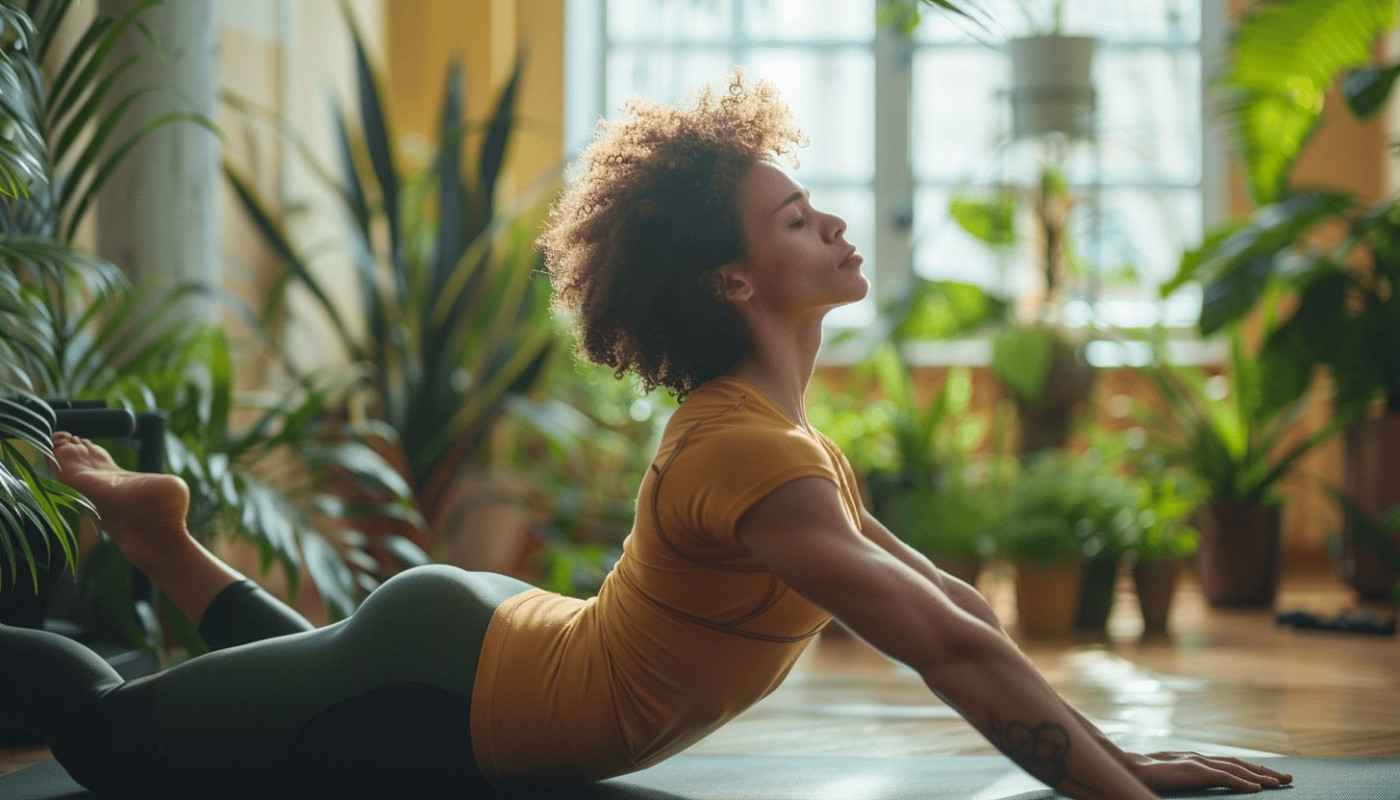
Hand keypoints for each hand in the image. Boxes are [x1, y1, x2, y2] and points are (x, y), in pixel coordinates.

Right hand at [1126, 750, 1291, 792]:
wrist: (1128, 767)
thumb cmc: (1145, 774)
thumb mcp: (1171, 775)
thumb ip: (1186, 776)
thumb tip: (1194, 780)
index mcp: (1196, 759)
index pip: (1231, 763)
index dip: (1252, 769)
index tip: (1270, 776)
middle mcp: (1201, 757)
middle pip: (1240, 763)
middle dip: (1266, 771)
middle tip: (1288, 779)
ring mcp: (1198, 762)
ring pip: (1237, 769)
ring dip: (1261, 776)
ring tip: (1280, 783)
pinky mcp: (1195, 771)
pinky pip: (1224, 777)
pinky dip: (1242, 782)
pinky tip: (1257, 788)